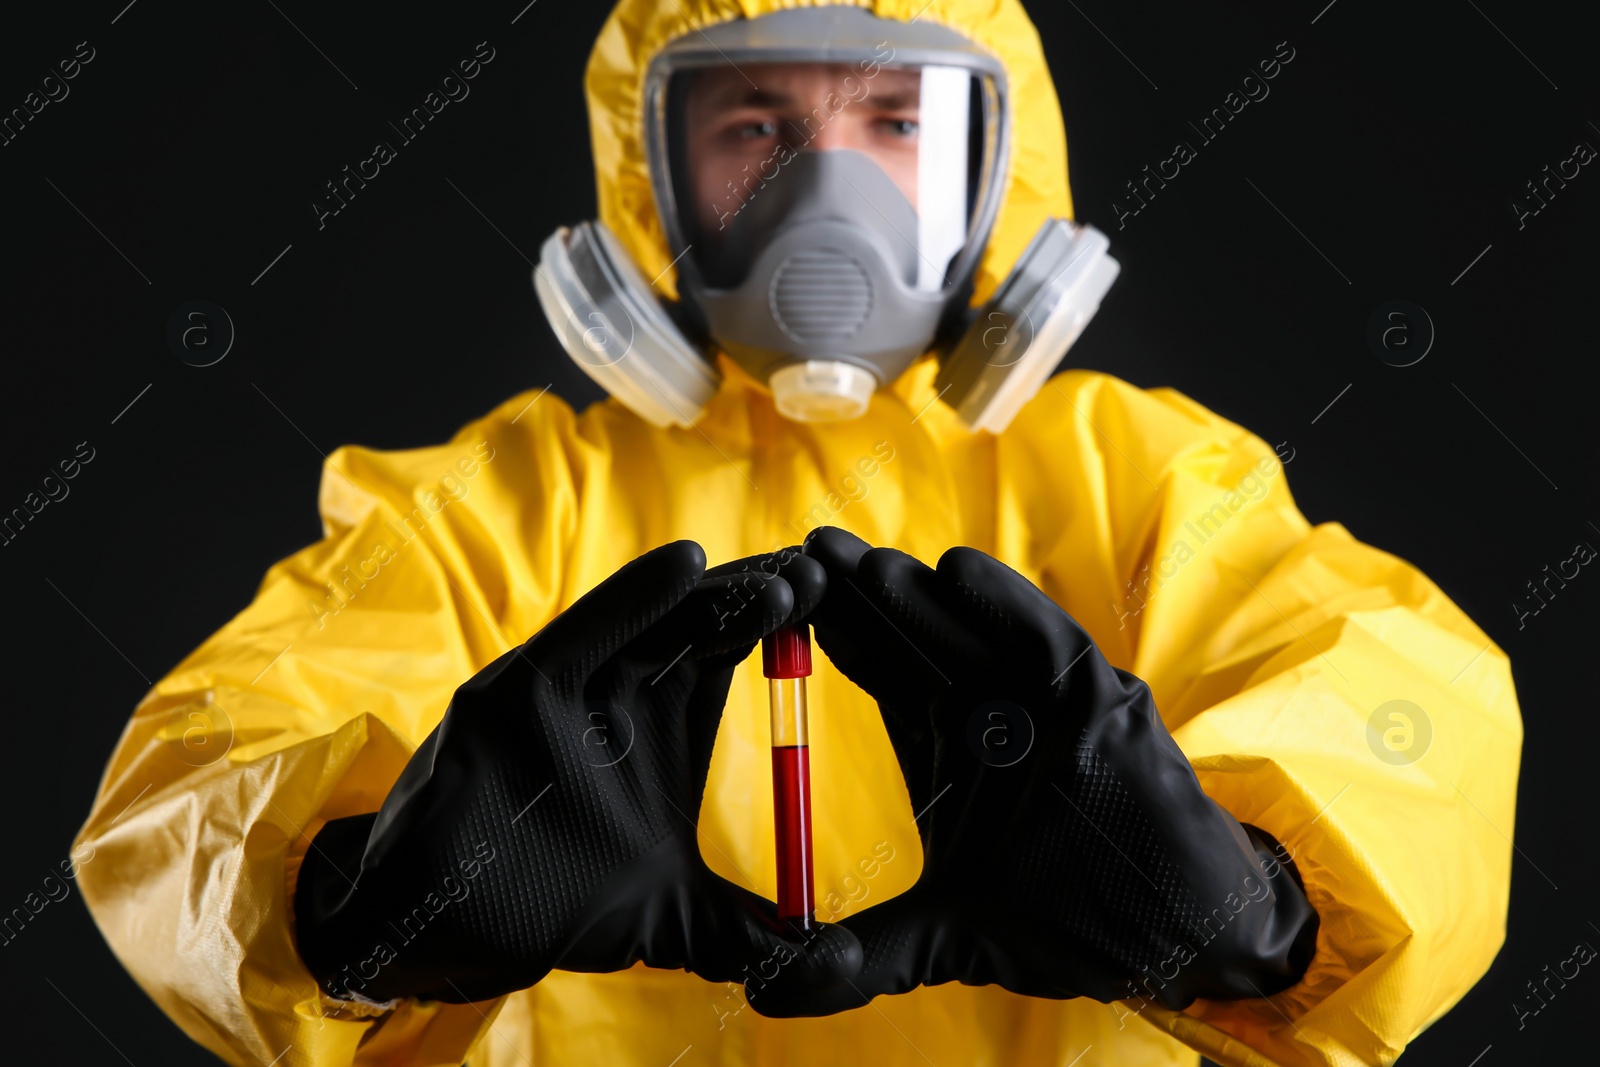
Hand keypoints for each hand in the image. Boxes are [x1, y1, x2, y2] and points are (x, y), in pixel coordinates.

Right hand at [293, 540, 861, 1005]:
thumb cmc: (554, 896)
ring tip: (786, 582)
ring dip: (723, 598)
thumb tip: (827, 971)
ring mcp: (563, 683)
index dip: (790, 622)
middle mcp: (616, 684)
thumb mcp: (667, 913)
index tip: (852, 605)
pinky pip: (580, 636)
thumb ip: (742, 933)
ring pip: (655, 620)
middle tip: (831, 579)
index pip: (734, 643)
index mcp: (662, 711)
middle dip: (769, 597)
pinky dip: (633, 601)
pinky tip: (686, 566)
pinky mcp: (513, 694)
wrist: (440, 919)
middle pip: (705, 617)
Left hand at [752, 528, 1316, 1015]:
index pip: (880, 674)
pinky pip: (1049, 646)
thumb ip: (866, 955)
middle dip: (858, 598)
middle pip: (915, 640)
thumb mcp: (949, 932)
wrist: (1179, 922)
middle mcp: (996, 710)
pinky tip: (957, 570)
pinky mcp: (1104, 702)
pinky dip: (1007, 608)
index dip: (829, 637)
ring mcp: (1052, 701)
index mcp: (949, 742)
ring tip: (862, 564)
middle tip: (804, 553)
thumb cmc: (1063, 917)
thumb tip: (768, 991)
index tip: (772, 602)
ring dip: (916, 596)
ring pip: (972, 635)